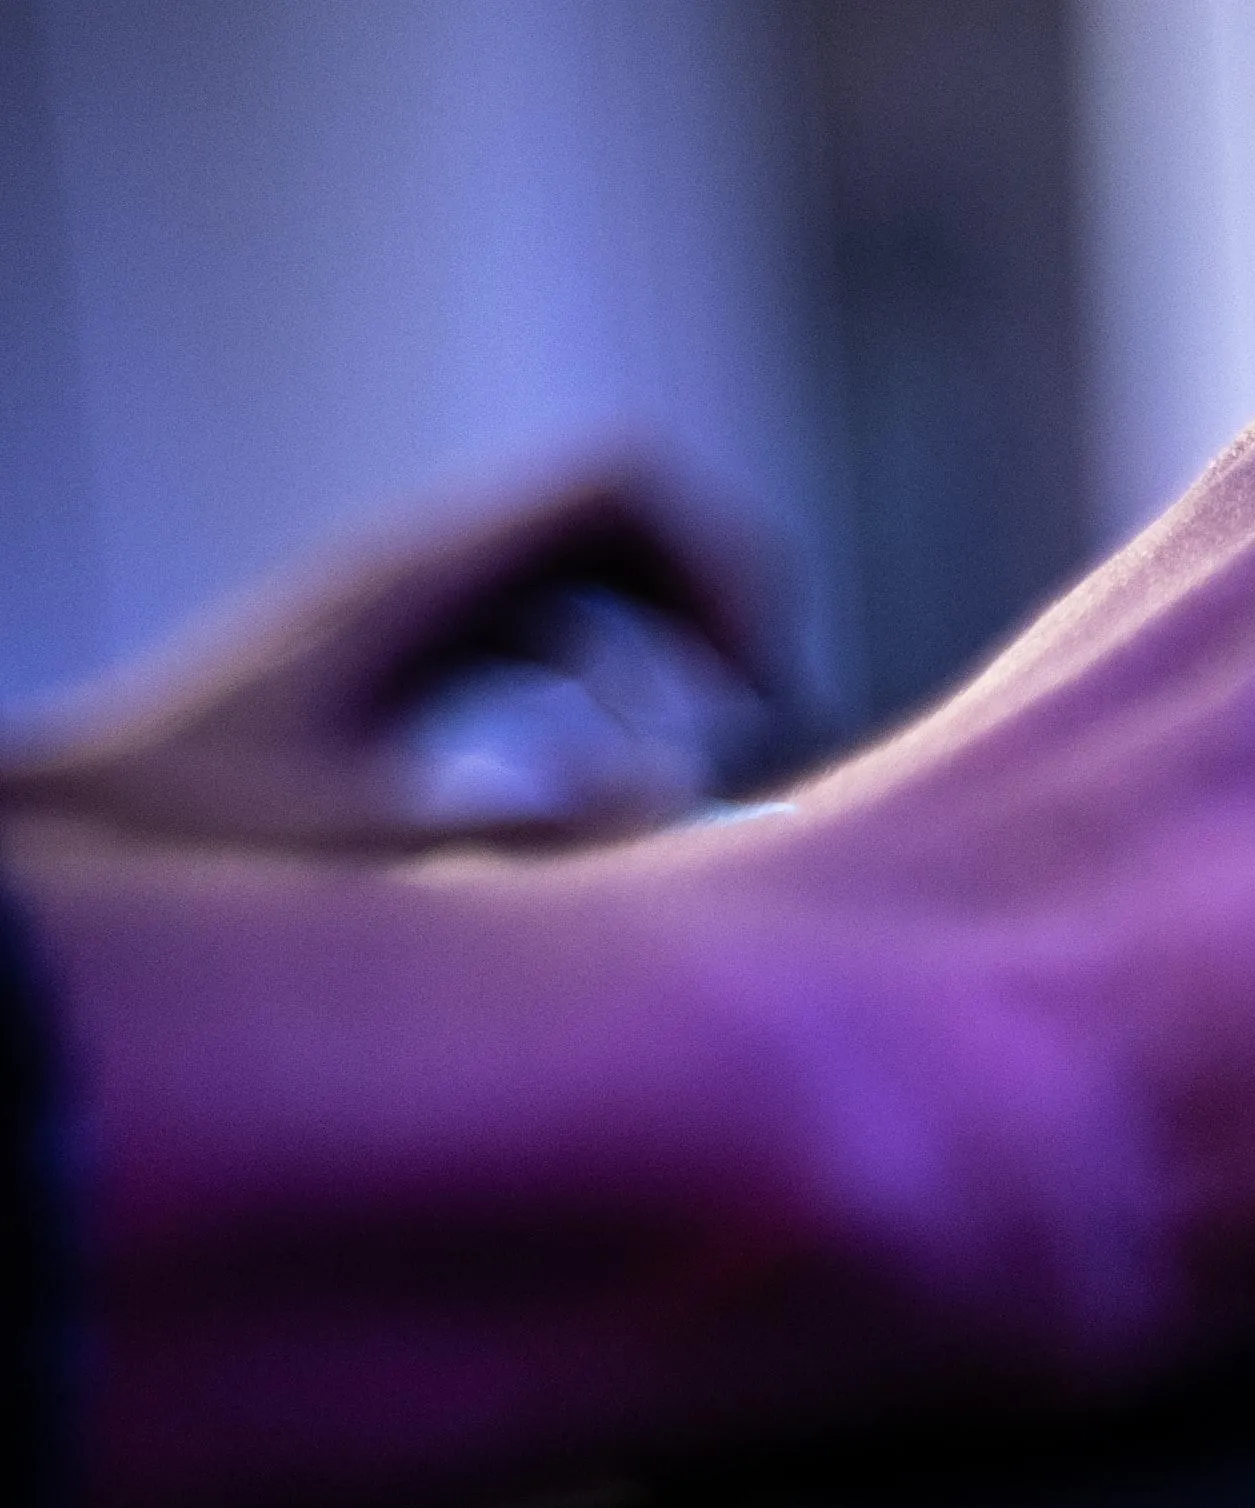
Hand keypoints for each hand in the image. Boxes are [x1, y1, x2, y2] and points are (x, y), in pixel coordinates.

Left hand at [1, 464, 784, 854]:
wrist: (68, 834)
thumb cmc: (196, 838)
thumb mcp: (379, 847)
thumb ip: (542, 830)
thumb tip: (684, 795)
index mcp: (423, 581)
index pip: (618, 488)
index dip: (715, 563)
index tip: (752, 682)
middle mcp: (421, 571)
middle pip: (620, 518)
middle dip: (710, 602)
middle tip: (759, 708)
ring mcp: (406, 609)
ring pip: (584, 574)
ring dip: (663, 643)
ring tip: (706, 742)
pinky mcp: (394, 660)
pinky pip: (534, 632)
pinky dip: (601, 682)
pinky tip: (610, 772)